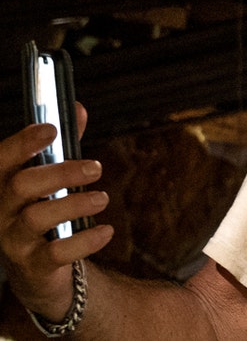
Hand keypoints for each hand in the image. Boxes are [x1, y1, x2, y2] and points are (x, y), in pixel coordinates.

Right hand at [0, 103, 113, 319]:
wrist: (37, 268)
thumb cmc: (43, 211)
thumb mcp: (49, 179)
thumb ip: (63, 147)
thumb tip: (78, 109)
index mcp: (3, 185)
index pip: (2, 159)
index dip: (23, 142)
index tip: (51, 129)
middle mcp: (2, 211)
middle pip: (22, 185)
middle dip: (60, 172)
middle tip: (95, 168)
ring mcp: (13, 240)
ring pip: (37, 217)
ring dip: (75, 204)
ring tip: (102, 198)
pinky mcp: (33, 265)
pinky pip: (56, 253)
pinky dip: (85, 241)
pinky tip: (106, 231)